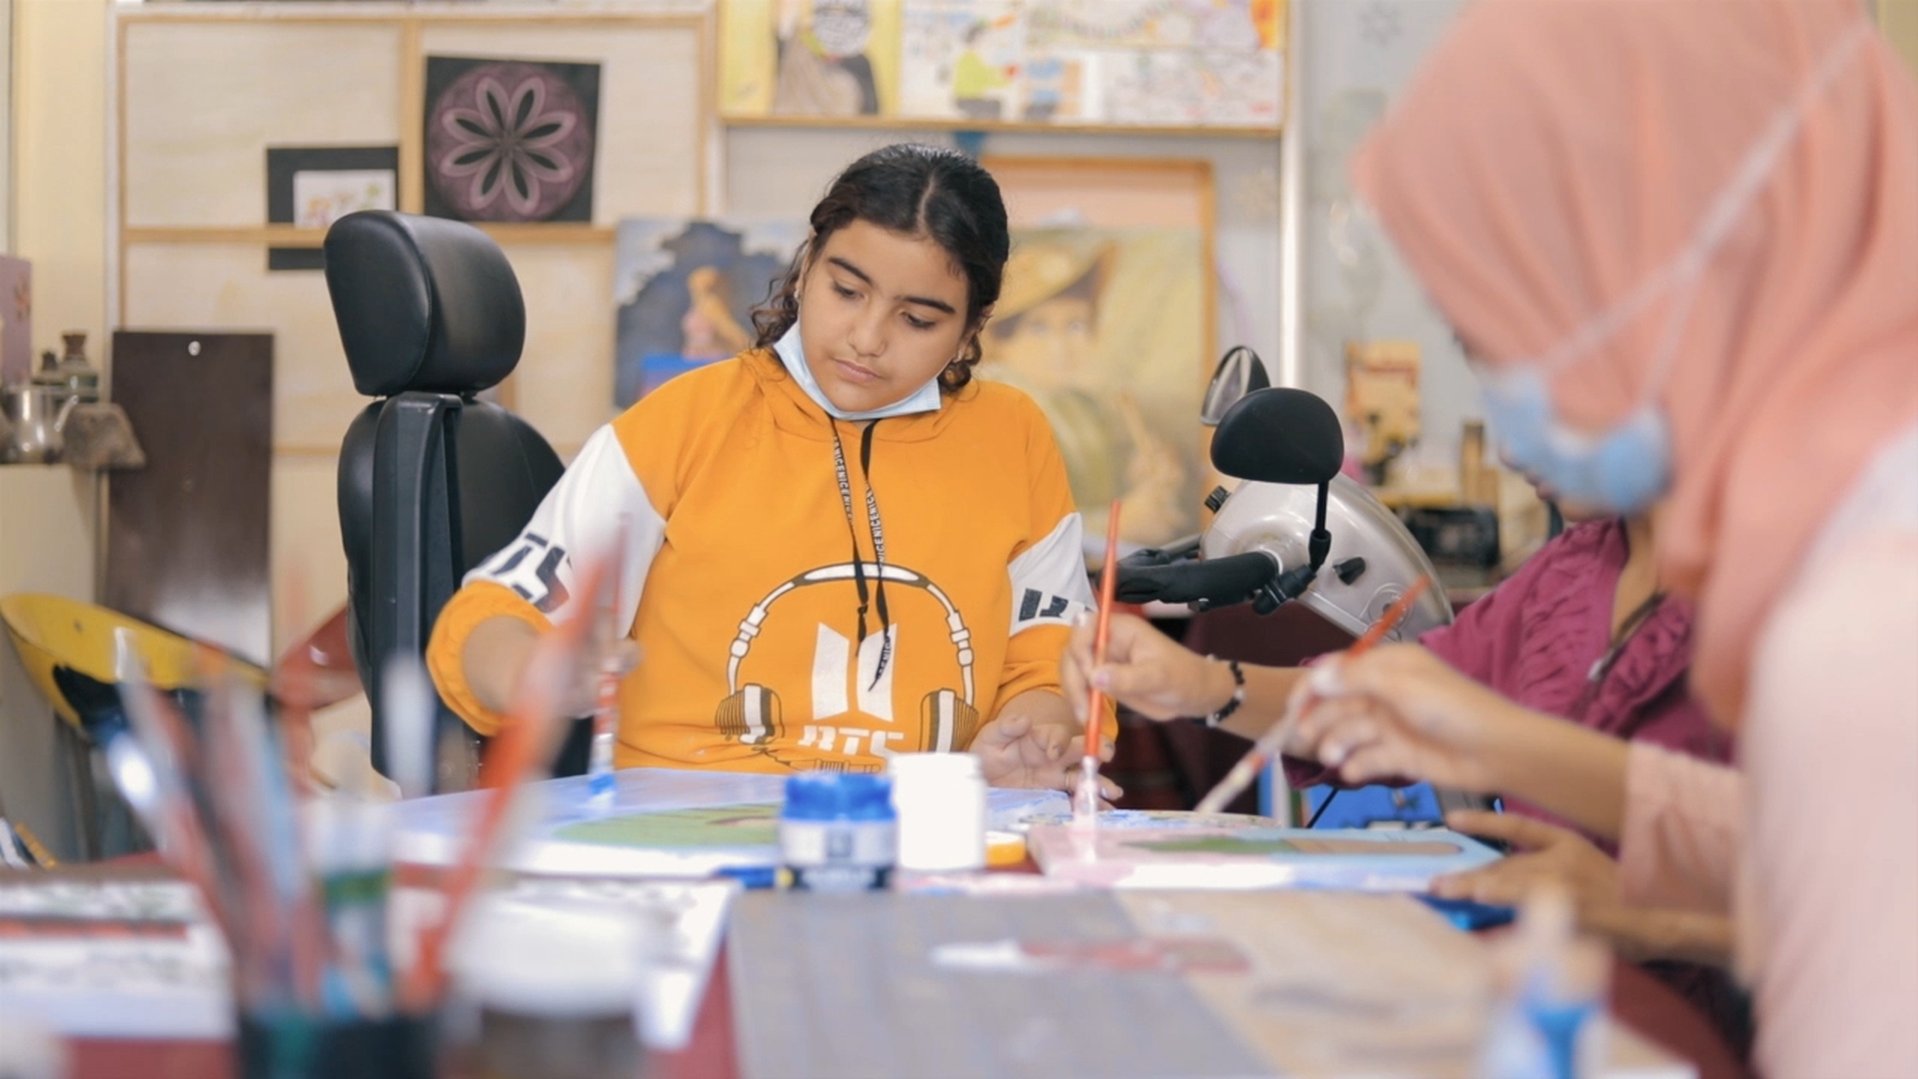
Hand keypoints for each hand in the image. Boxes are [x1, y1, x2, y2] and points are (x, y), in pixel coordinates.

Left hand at [971, 710, 1120, 798]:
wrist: (981, 777)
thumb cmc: (988, 751)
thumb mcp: (991, 737)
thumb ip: (1006, 728)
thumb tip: (1024, 720)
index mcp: (1040, 738)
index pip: (1058, 734)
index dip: (1059, 741)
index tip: (1053, 753)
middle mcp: (1054, 756)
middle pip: (1080, 750)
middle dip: (1096, 750)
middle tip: (1106, 754)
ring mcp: (1056, 776)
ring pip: (1083, 776)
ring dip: (1099, 782)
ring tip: (1113, 792)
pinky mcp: (1054, 795)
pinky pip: (1075, 799)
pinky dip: (1091, 805)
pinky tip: (1105, 812)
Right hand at [1062, 612, 1234, 721]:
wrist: (1193, 695)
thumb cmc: (1183, 677)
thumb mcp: (1159, 677)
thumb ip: (1128, 677)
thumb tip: (1094, 677)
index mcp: (1120, 628)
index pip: (1085, 627)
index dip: (1080, 648)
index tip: (1089, 674)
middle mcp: (1106, 640)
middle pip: (1072, 651)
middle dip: (1073, 678)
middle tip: (1084, 708)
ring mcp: (1102, 660)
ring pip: (1072, 670)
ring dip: (1074, 693)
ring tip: (1087, 717)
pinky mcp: (1102, 679)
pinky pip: (1081, 687)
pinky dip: (1080, 702)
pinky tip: (1089, 719)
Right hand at [1286, 644, 1535, 790]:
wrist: (1494, 751)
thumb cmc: (1450, 708)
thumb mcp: (1399, 684)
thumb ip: (1354, 679)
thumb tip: (1315, 676)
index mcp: (1387, 667)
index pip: (1338, 671)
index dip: (1312, 687)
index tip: (1290, 708)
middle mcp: (1385, 693)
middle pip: (1338, 704)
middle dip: (1319, 720)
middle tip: (1304, 738)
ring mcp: (1392, 726)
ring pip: (1350, 733)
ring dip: (1336, 744)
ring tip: (1333, 758)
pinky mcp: (1399, 756)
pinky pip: (1367, 759)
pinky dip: (1356, 765)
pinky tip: (1352, 772)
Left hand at [1436, 810, 1732, 966]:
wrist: (1660, 918)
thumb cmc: (1617, 896)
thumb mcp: (1581, 869)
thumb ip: (1539, 870)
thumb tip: (1492, 881)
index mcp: (1566, 843)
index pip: (1517, 827)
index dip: (1483, 822)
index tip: (1450, 818)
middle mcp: (1564, 859)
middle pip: (1504, 865)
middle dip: (1468, 874)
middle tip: (1435, 882)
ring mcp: (1570, 884)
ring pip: (1513, 884)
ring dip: (1476, 888)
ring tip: (1448, 891)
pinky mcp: (1576, 909)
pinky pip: (1534, 907)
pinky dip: (1507, 905)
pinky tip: (1483, 902)